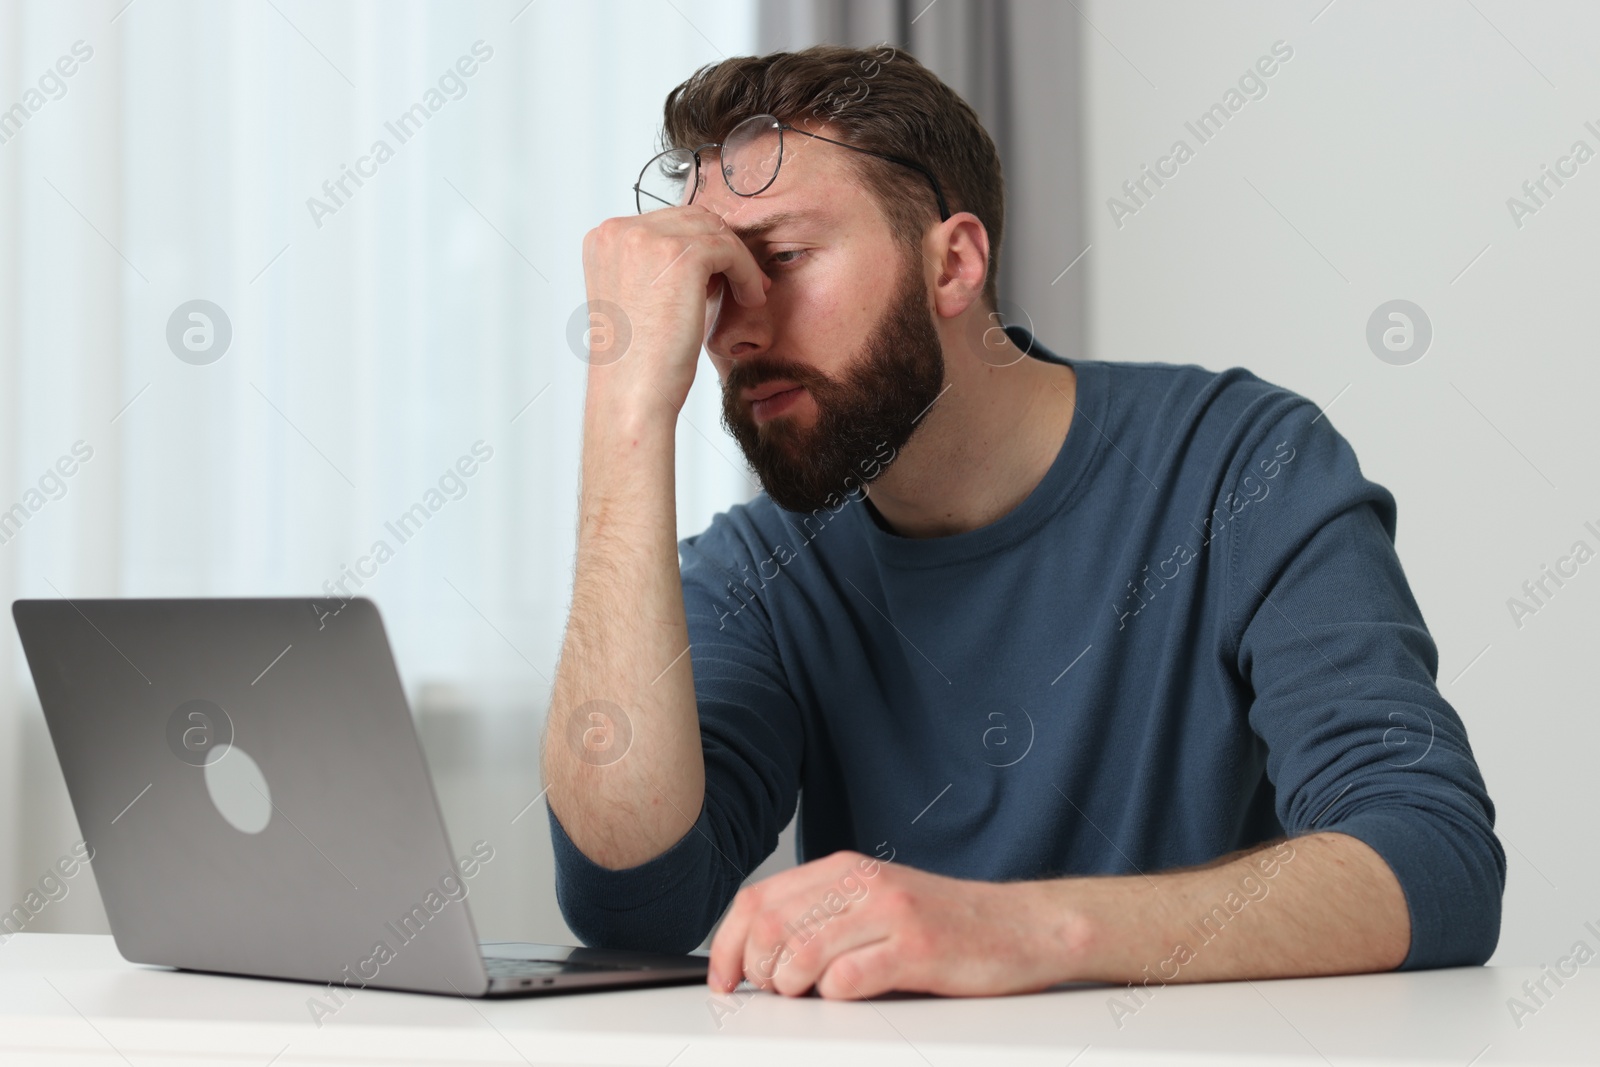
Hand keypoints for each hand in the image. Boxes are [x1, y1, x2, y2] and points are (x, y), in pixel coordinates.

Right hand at [580, 205, 768, 421]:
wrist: (632, 394)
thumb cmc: (636, 360)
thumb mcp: (637, 298)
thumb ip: (654, 266)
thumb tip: (699, 250)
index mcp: (602, 239)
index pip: (667, 223)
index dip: (699, 250)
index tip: (719, 280)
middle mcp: (618, 231)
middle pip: (692, 219)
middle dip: (721, 250)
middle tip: (742, 285)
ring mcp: (646, 239)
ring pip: (714, 231)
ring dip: (738, 261)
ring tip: (747, 296)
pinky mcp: (680, 255)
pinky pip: (730, 249)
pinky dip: (747, 273)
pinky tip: (751, 300)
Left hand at [707, 850, 1075, 999]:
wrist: (1022, 926)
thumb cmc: (947, 923)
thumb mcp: (876, 903)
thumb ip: (823, 916)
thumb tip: (758, 954)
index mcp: (846, 870)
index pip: (759, 899)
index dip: (727, 943)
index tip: (723, 977)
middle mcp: (863, 884)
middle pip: (770, 927)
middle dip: (757, 971)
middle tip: (773, 993)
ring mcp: (890, 915)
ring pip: (800, 954)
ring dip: (791, 987)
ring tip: (809, 996)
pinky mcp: (916, 950)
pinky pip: (847, 981)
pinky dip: (835, 997)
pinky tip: (851, 994)